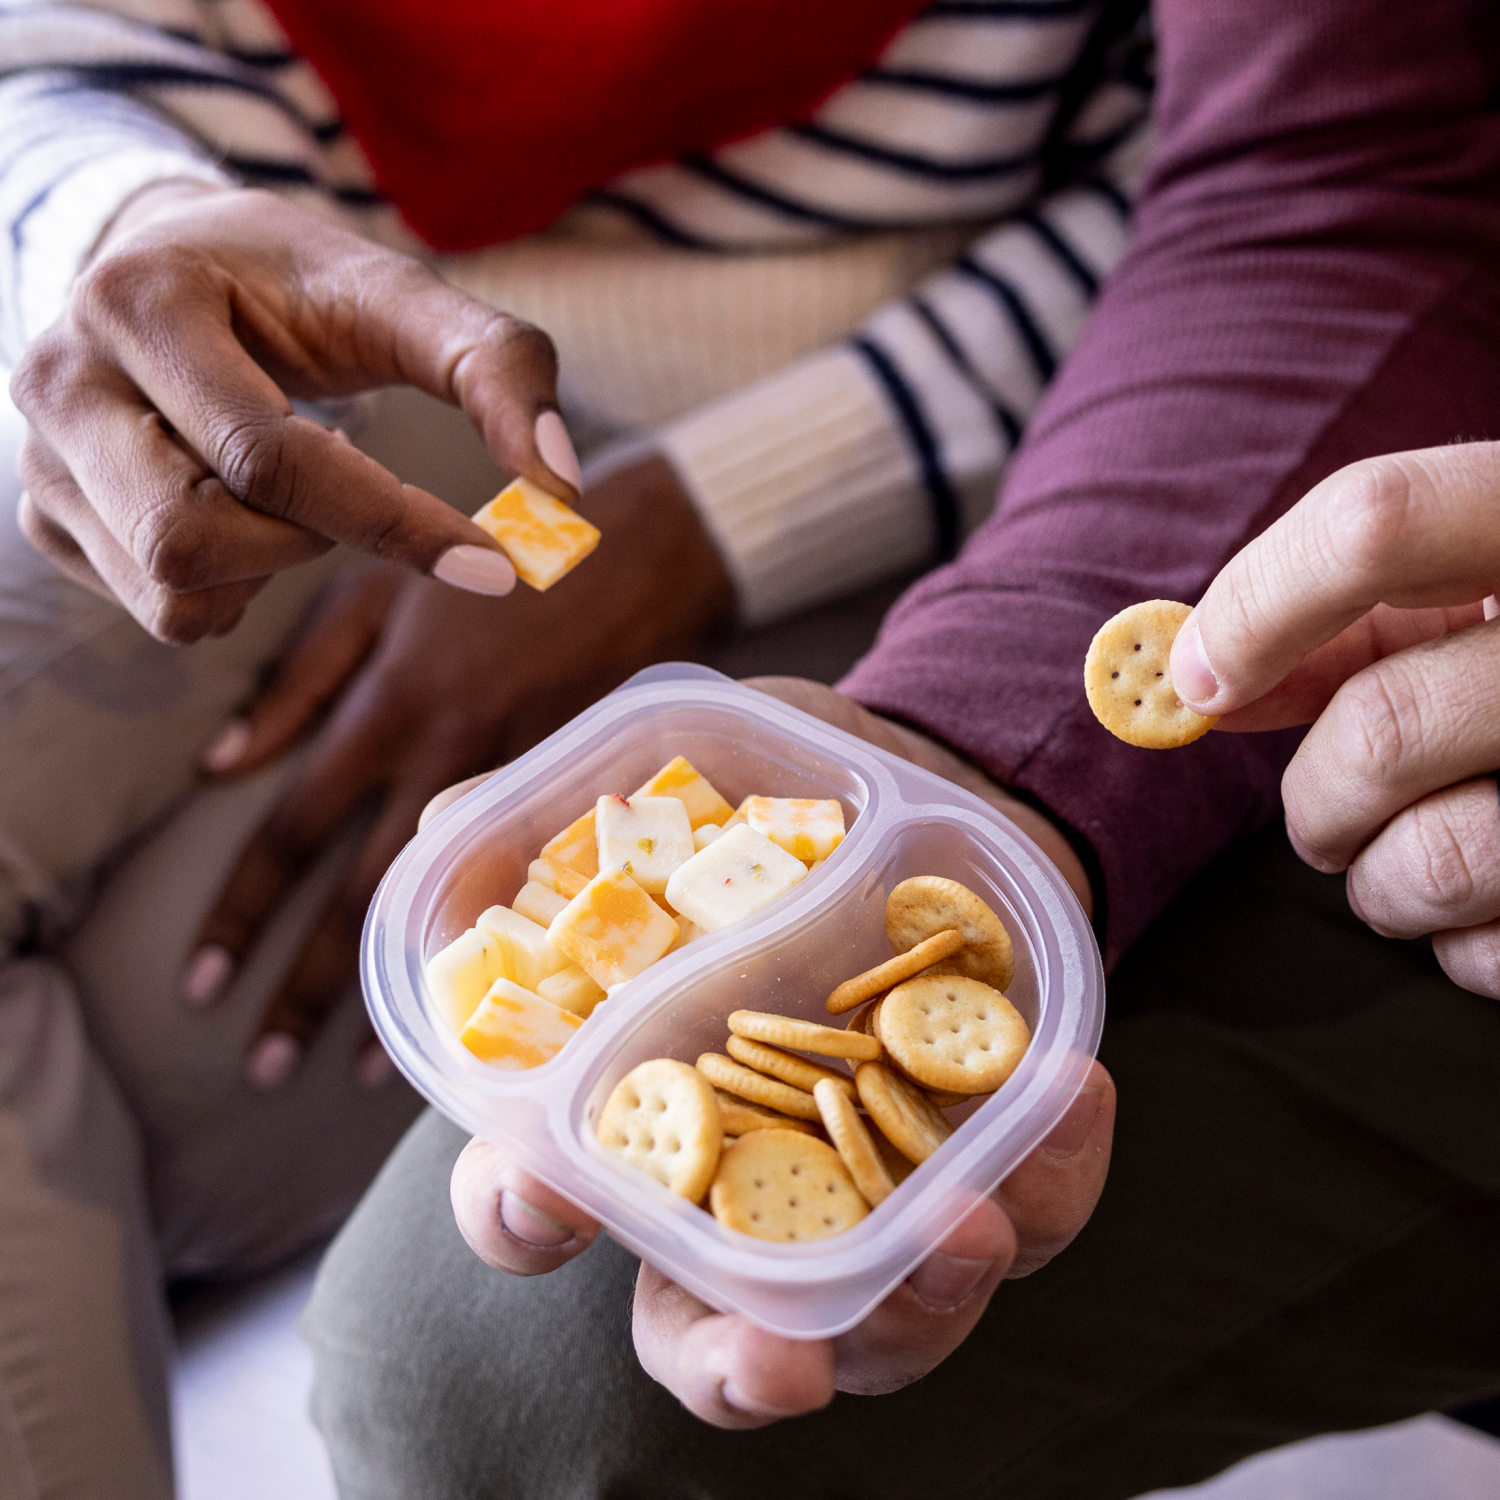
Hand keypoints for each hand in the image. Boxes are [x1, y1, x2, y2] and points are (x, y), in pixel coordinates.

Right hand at [8, 180, 581, 640]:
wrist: (172, 268)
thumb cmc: (295, 288)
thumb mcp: (398, 297)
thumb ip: (497, 366)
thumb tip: (563, 488)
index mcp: (138, 302)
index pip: (270, 458)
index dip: (395, 524)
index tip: (495, 567)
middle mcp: (60, 380)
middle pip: (196, 540)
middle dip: (306, 539)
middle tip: (343, 485)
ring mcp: (41, 458)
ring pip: (175, 594)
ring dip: (271, 568)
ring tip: (286, 490)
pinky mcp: (47, 517)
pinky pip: (163, 611)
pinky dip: (236, 586)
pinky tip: (242, 512)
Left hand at [184, 455, 733, 1087]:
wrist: (647, 546)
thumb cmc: (499, 558)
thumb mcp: (385, 592)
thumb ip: (302, 678)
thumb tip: (224, 760)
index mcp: (390, 704)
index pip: (295, 829)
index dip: (244, 909)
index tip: (201, 982)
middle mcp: (447, 756)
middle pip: (360, 892)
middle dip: (304, 985)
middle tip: (259, 1066)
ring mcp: (521, 781)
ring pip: (443, 902)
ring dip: (400, 983)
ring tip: (352, 1072)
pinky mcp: (582, 791)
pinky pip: (520, 884)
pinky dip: (485, 943)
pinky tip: (466, 993)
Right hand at [439, 677, 1105, 1420]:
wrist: (927, 796)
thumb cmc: (775, 816)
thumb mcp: (677, 793)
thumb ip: (563, 823)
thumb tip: (445, 830)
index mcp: (638, 1116)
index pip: (540, 1204)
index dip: (520, 1213)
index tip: (539, 1188)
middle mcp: (746, 1187)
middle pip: (713, 1338)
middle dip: (736, 1371)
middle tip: (772, 1363)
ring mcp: (872, 1193)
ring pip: (889, 1322)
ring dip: (927, 1298)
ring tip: (965, 1226)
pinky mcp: (994, 1160)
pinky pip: (1039, 1210)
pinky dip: (1057, 1171)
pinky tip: (1071, 1092)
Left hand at [1169, 441, 1499, 995]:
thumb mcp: (1470, 594)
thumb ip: (1338, 625)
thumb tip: (1198, 680)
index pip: (1373, 525)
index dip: (1254, 609)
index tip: (1199, 683)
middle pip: (1380, 730)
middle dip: (1317, 799)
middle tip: (1327, 817)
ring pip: (1434, 858)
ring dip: (1381, 882)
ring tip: (1412, 861)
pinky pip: (1492, 954)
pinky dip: (1461, 944)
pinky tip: (1496, 899)